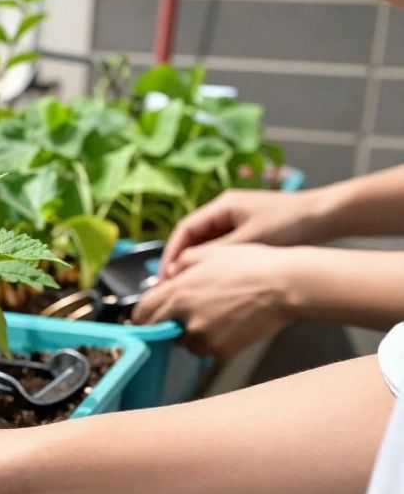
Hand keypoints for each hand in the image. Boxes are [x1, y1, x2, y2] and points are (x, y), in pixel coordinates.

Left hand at [134, 243, 295, 359]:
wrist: (285, 286)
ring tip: (213, 316)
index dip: (141, 314)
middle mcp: (184, 317)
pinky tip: (227, 326)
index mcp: (177, 292)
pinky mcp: (220, 351)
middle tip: (179, 317)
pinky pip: (205, 350)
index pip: (142, 311)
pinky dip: (210, 342)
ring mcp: (202, 336)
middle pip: (158, 329)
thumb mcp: (210, 253)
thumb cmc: (251, 265)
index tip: (144, 316)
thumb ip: (182, 263)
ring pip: (183, 341)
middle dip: (164, 324)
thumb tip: (169, 274)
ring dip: (189, 333)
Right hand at [159, 188, 330, 279]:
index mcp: (222, 206)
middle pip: (193, 238)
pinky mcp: (251, 233)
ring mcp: (238, 221)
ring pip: (208, 246)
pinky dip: (215, 265)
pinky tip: (214, 282)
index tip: (165, 276)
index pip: (184, 230)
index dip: (170, 253)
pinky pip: (223, 250)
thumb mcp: (248, 241)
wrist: (327, 217)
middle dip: (181, 262)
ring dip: (198, 265)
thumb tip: (184, 270)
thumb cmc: (289, 224)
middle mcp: (226, 211)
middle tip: (172, 286)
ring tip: (190, 287)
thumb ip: (215, 254)